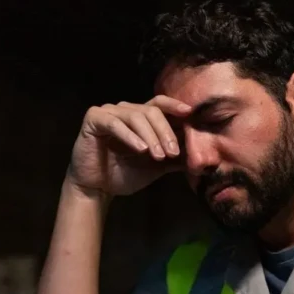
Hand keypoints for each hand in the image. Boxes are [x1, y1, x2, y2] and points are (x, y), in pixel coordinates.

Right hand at [67, 96, 191, 196]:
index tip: (190, 114)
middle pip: (151, 111)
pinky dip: (130, 136)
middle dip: (165, 132)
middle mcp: (124, 110)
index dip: (174, 106)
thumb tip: (199, 156)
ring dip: (150, 135)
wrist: (97, 189)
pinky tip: (141, 149)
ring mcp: (108, 112)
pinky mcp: (94, 119)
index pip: (160, 104)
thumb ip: (173, 159)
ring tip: (158, 155)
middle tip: (173, 152)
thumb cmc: (123, 175)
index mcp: (139, 118)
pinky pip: (115, 123)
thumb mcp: (154, 167)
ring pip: (136, 116)